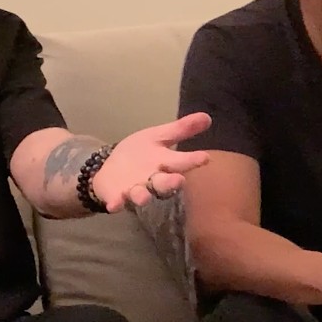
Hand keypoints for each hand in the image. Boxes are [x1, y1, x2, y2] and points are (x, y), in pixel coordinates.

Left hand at [90, 112, 212, 211]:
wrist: (113, 169)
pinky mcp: (117, 196)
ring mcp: (135, 189)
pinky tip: (114, 204)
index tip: (205, 158)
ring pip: (142, 195)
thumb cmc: (141, 154)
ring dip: (142, 196)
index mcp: (165, 163)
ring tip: (143, 197)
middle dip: (170, 183)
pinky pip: (117, 201)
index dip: (193, 160)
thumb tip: (208, 117)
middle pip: (164, 183)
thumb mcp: (159, 136)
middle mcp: (153, 180)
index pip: (182, 162)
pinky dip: (116, 203)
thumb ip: (181, 129)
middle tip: (178, 180)